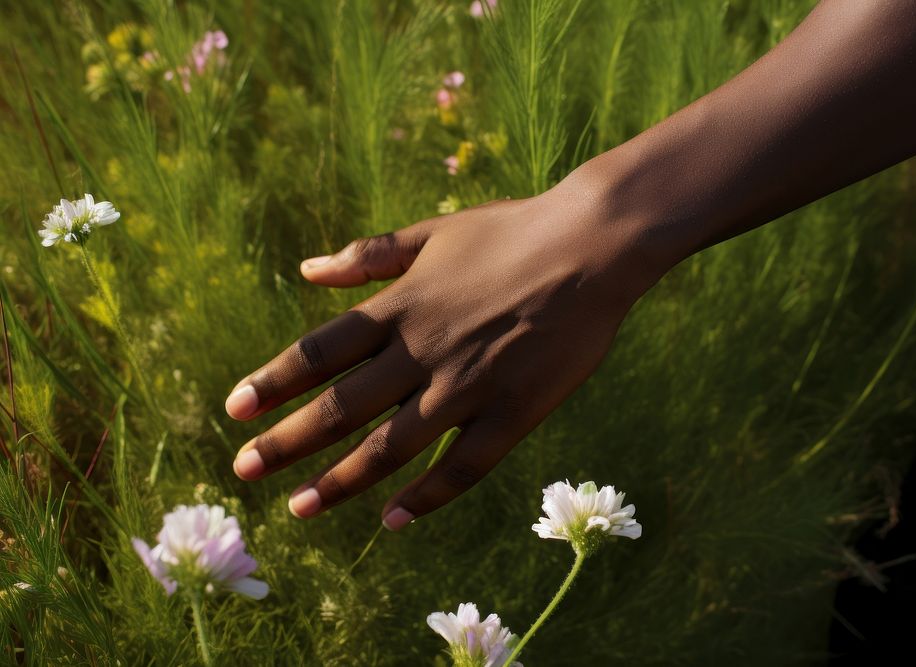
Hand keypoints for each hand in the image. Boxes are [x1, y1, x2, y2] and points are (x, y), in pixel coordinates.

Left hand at [225, 174, 648, 528]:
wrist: (592, 247)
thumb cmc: (512, 232)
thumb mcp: (433, 232)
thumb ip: (369, 255)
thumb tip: (306, 270)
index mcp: (402, 305)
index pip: (320, 352)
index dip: (273, 383)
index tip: (234, 411)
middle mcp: (424, 351)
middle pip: (342, 407)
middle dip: (286, 444)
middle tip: (242, 472)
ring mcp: (468, 387)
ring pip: (391, 448)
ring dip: (340, 481)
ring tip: (299, 508)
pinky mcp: (513, 413)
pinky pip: (462, 468)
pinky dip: (425, 497)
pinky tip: (392, 520)